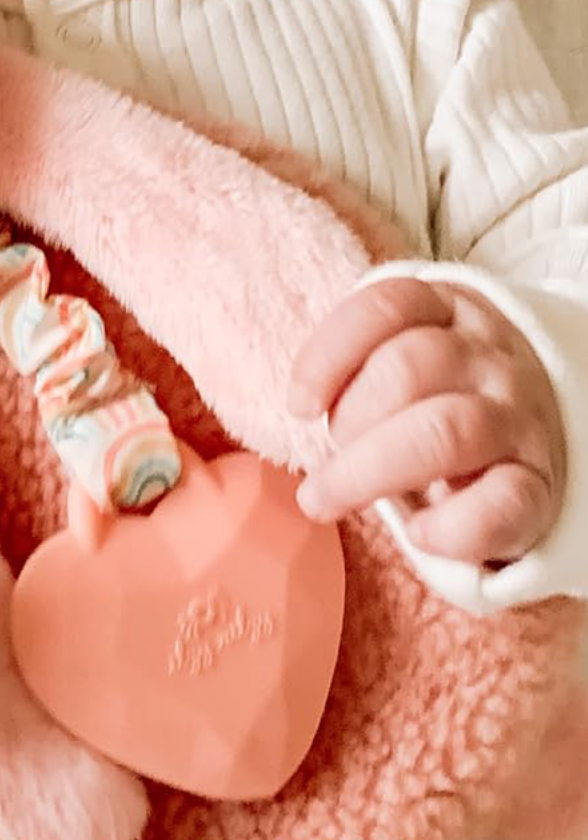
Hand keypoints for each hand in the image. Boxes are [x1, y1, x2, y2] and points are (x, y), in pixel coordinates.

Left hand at [289, 278, 565, 565]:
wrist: (536, 441)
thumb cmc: (439, 401)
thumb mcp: (402, 361)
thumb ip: (358, 367)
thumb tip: (302, 408)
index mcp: (450, 313)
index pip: (387, 307)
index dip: (328, 356)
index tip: (300, 407)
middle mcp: (489, 358)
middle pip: (408, 368)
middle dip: (348, 421)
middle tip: (330, 457)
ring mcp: (518, 418)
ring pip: (444, 430)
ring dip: (370, 471)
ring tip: (330, 498)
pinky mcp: (539, 482)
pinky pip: (502, 502)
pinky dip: (449, 526)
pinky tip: (418, 532)